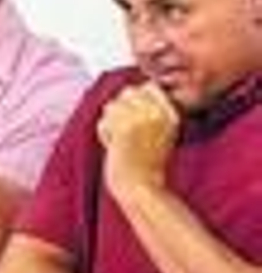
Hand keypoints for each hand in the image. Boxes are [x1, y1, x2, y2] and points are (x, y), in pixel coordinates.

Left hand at [98, 82, 178, 203]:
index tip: (134, 117)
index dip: (137, 98)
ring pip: (112, 105)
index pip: (149, 86)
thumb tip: (133, 89)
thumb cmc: (148, 164)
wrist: (141, 186)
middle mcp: (157, 112)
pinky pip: (103, 121)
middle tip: (125, 130)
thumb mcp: (163, 132)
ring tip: (121, 140)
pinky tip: (115, 147)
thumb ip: (153, 110)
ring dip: (111, 121)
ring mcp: (140, 119)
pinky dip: (104, 134)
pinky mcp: (123, 128)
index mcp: (170, 113)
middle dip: (121, 108)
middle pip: (128, 92)